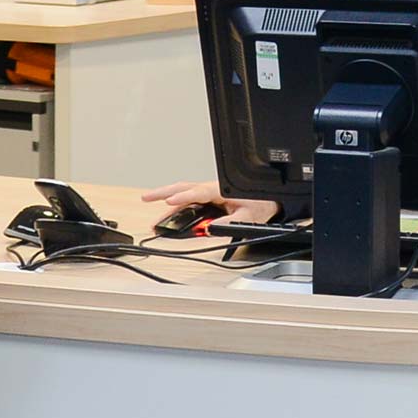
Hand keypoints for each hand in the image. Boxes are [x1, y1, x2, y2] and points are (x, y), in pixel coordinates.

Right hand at [141, 181, 275, 225]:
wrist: (271, 200)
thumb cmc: (262, 205)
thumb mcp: (249, 217)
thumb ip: (229, 224)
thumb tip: (210, 229)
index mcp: (221, 190)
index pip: (198, 192)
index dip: (183, 197)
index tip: (169, 202)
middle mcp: (212, 189)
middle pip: (184, 188)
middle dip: (163, 192)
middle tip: (146, 197)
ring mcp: (210, 194)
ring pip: (184, 193)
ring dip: (166, 198)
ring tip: (149, 204)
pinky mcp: (209, 200)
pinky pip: (189, 200)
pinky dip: (176, 203)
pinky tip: (166, 211)